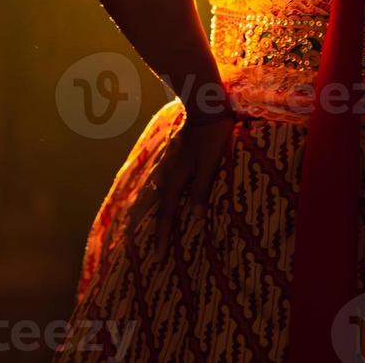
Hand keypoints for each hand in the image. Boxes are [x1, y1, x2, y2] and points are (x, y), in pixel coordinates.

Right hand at [130, 115, 235, 260]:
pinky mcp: (174, 154)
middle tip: (152, 251)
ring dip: (158, 212)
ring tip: (155, 228)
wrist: (204, 105)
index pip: (167, 215)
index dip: (163, 238)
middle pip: (159, 207)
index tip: (158, 260)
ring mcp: (169, 163)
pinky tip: (164, 194)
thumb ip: (201, 188)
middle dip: (157, 229)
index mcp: (176, 178)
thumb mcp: (210, 163)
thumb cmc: (211, 135)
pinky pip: (165, 180)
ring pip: (160, 193)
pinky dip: (163, 194)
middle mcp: (168, 173)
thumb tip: (196, 218)